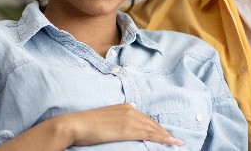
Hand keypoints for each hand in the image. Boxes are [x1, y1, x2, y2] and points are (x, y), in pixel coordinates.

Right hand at [65, 103, 183, 146]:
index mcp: (124, 107)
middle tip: (175, 140)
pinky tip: (170, 142)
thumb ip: (115, 122)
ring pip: (153, 128)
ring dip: (166, 136)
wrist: (74, 125)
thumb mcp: (104, 121)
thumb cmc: (84, 126)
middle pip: (151, 123)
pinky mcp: (127, 128)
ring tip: (177, 142)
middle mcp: (129, 110)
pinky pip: (149, 134)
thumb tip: (119, 128)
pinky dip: (161, 138)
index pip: (145, 118)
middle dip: (164, 132)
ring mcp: (129, 118)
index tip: (164, 133)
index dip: (156, 127)